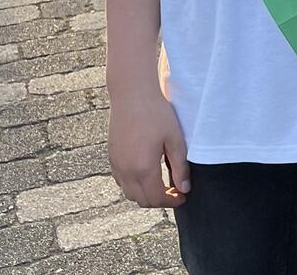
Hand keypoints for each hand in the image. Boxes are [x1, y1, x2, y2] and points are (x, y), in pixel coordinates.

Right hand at [109, 91, 189, 206]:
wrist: (132, 95)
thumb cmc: (156, 114)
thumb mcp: (175, 139)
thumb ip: (180, 167)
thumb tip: (184, 188)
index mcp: (143, 168)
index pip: (156, 199)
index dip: (171, 201)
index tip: (183, 196)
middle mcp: (125, 171)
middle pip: (141, 200)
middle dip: (159, 200)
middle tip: (175, 191)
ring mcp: (116, 164)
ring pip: (129, 192)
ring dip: (145, 194)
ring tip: (162, 183)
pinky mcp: (112, 157)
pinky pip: (121, 180)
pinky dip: (134, 184)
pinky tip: (146, 173)